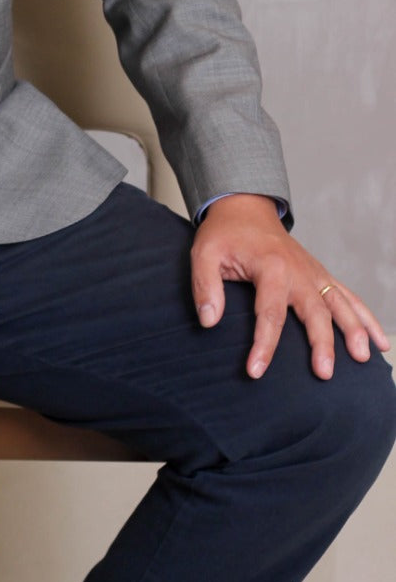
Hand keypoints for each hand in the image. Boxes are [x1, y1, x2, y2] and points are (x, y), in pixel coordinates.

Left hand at [191, 192, 389, 380]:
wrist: (245, 208)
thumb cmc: (224, 234)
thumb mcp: (204, 254)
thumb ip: (205, 286)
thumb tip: (209, 321)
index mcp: (270, 266)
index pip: (269, 312)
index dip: (263, 344)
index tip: (255, 372)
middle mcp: (298, 270)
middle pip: (314, 310)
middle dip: (321, 343)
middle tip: (324, 373)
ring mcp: (313, 272)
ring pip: (339, 303)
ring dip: (354, 329)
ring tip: (364, 357)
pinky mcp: (320, 275)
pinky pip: (348, 296)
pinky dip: (366, 317)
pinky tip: (379, 341)